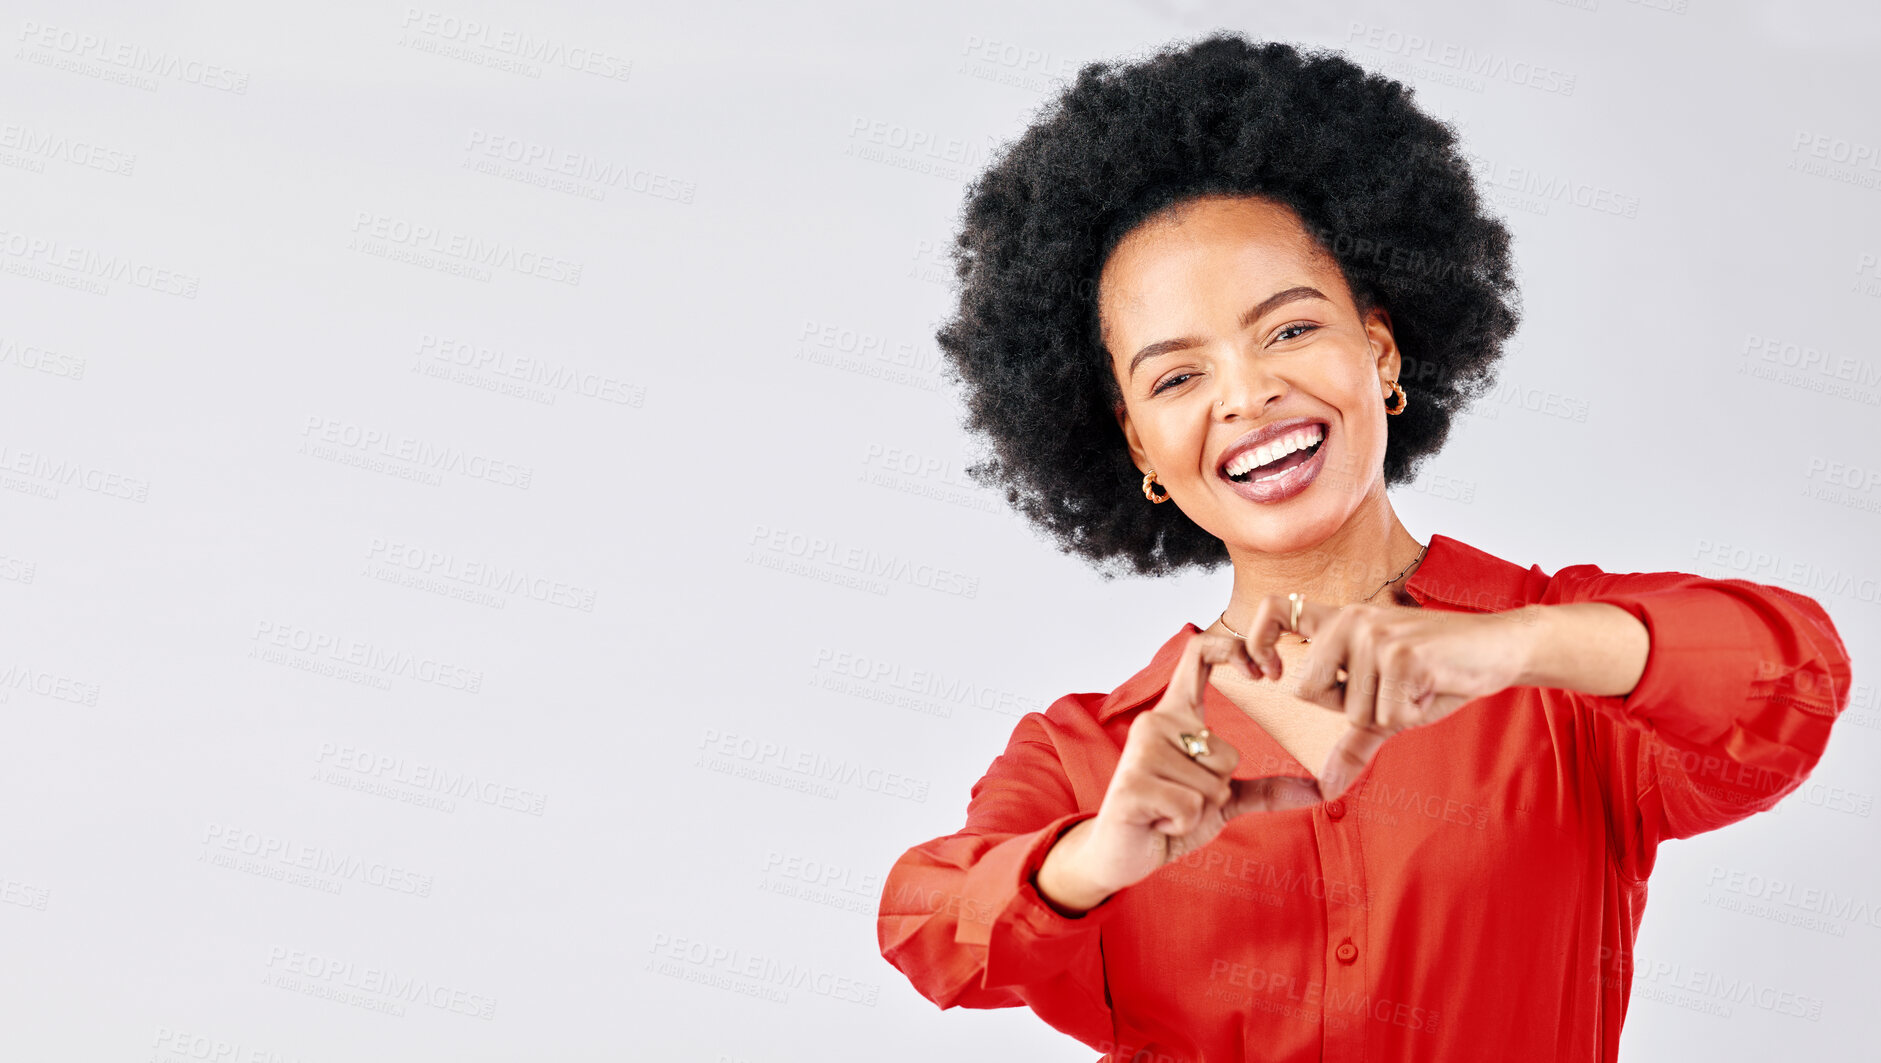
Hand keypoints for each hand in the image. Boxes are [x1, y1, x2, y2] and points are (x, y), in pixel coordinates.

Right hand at [1044, 633, 1322, 908]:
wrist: (1118, 854)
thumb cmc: (1168, 817)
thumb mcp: (1224, 801)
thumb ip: (1268, 789)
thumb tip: (1324, 790)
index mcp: (1176, 716)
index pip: (1198, 654)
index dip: (1233, 647)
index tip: (1263, 672)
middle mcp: (1155, 723)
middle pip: (1226, 752)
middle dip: (1218, 791)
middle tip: (1181, 799)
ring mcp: (1141, 752)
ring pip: (1212, 785)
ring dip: (1198, 811)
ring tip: (1165, 812)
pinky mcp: (1132, 784)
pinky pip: (1190, 806)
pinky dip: (1182, 825)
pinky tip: (1156, 822)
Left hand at [1238, 596, 1539, 801]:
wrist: (1500, 648)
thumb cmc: (1440, 674)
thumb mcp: (1388, 708)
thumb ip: (1353, 740)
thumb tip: (1326, 788)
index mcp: (1338, 622)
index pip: (1275, 610)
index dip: (1256, 640)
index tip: (1265, 674)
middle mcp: (1349, 620)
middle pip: (1307, 690)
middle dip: (1348, 708)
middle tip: (1390, 688)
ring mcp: (1375, 634)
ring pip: (1354, 711)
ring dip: (1392, 713)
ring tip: (1419, 681)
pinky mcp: (1402, 654)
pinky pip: (1389, 715)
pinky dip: (1414, 713)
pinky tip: (1433, 684)